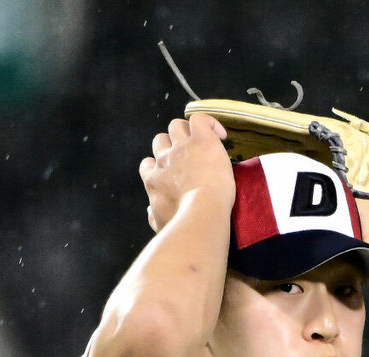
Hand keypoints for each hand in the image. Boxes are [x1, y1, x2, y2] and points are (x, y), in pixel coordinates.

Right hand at [139, 113, 234, 233]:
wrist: (201, 215)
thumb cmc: (183, 225)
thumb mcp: (161, 224)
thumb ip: (154, 216)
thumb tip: (150, 213)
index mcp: (153, 180)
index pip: (148, 164)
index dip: (159, 166)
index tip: (172, 174)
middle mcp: (164, 159)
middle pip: (160, 140)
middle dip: (172, 146)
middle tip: (190, 159)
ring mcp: (182, 147)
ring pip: (177, 126)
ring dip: (187, 132)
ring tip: (203, 145)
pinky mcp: (202, 139)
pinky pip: (200, 119)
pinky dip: (210, 123)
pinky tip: (220, 136)